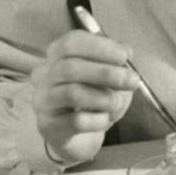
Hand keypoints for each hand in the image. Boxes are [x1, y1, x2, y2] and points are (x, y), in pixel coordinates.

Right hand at [30, 29, 138, 163]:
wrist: (80, 131)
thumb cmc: (95, 93)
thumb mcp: (109, 72)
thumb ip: (116, 59)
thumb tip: (126, 50)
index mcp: (58, 54)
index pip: (71, 43)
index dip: (99, 47)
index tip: (125, 56)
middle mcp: (44, 74)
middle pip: (70, 68)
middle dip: (106, 73)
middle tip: (133, 81)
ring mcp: (43, 100)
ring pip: (72, 94)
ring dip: (104, 98)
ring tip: (117, 103)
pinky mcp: (47, 125)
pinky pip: (75, 121)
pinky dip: (97, 119)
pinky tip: (106, 119)